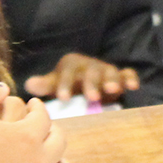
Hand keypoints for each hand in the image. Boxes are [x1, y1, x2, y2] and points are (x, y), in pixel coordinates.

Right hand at [0, 84, 66, 162]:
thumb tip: (4, 88)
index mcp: (26, 136)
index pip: (44, 117)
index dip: (38, 108)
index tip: (33, 105)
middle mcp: (38, 161)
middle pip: (59, 141)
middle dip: (51, 130)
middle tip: (42, 127)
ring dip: (57, 159)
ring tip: (47, 155)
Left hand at [24, 53, 139, 102]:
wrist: (88, 84)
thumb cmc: (69, 85)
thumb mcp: (56, 84)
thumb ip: (45, 85)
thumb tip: (28, 84)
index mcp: (72, 64)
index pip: (68, 71)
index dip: (65, 84)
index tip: (63, 98)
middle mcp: (90, 65)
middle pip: (91, 72)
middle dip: (91, 84)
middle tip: (91, 97)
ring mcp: (106, 70)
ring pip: (110, 72)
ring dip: (112, 80)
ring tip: (112, 91)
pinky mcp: (121, 76)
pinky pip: (127, 74)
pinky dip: (130, 78)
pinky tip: (133, 87)